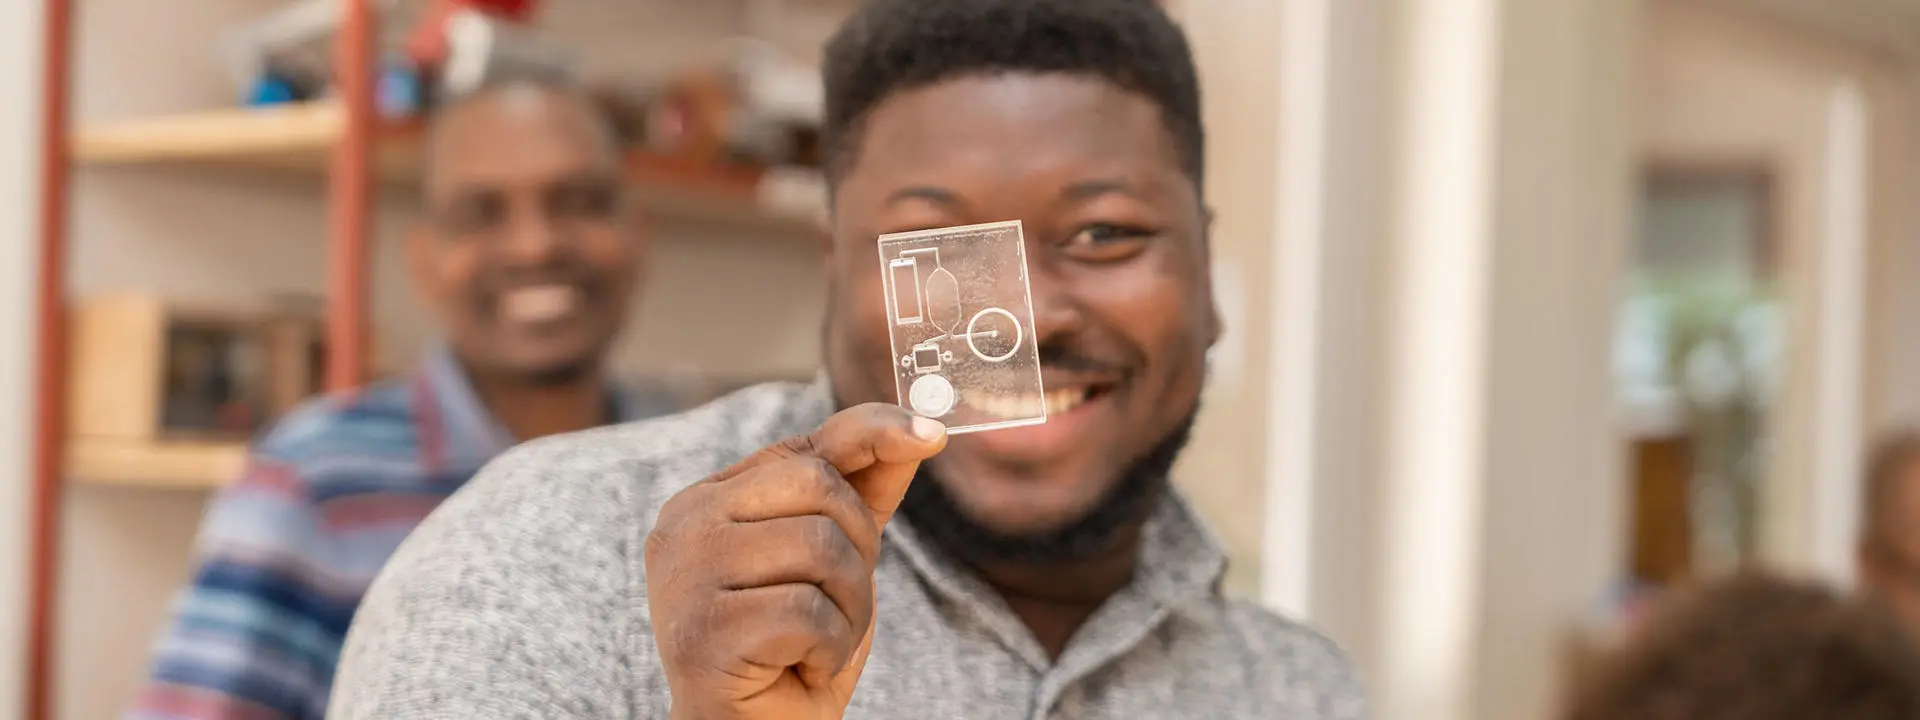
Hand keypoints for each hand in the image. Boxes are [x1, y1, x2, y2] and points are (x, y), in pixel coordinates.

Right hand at [646, 403, 947, 719]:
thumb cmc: (791, 650)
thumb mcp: (836, 561)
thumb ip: (864, 494)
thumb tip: (921, 430)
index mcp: (708, 500)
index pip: (803, 448)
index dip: (874, 434)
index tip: (931, 434)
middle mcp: (685, 525)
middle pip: (819, 489)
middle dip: (859, 551)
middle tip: (837, 605)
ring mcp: (686, 576)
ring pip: (821, 549)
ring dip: (849, 608)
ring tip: (818, 641)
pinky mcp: (703, 631)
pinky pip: (808, 612)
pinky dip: (829, 648)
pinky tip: (802, 667)